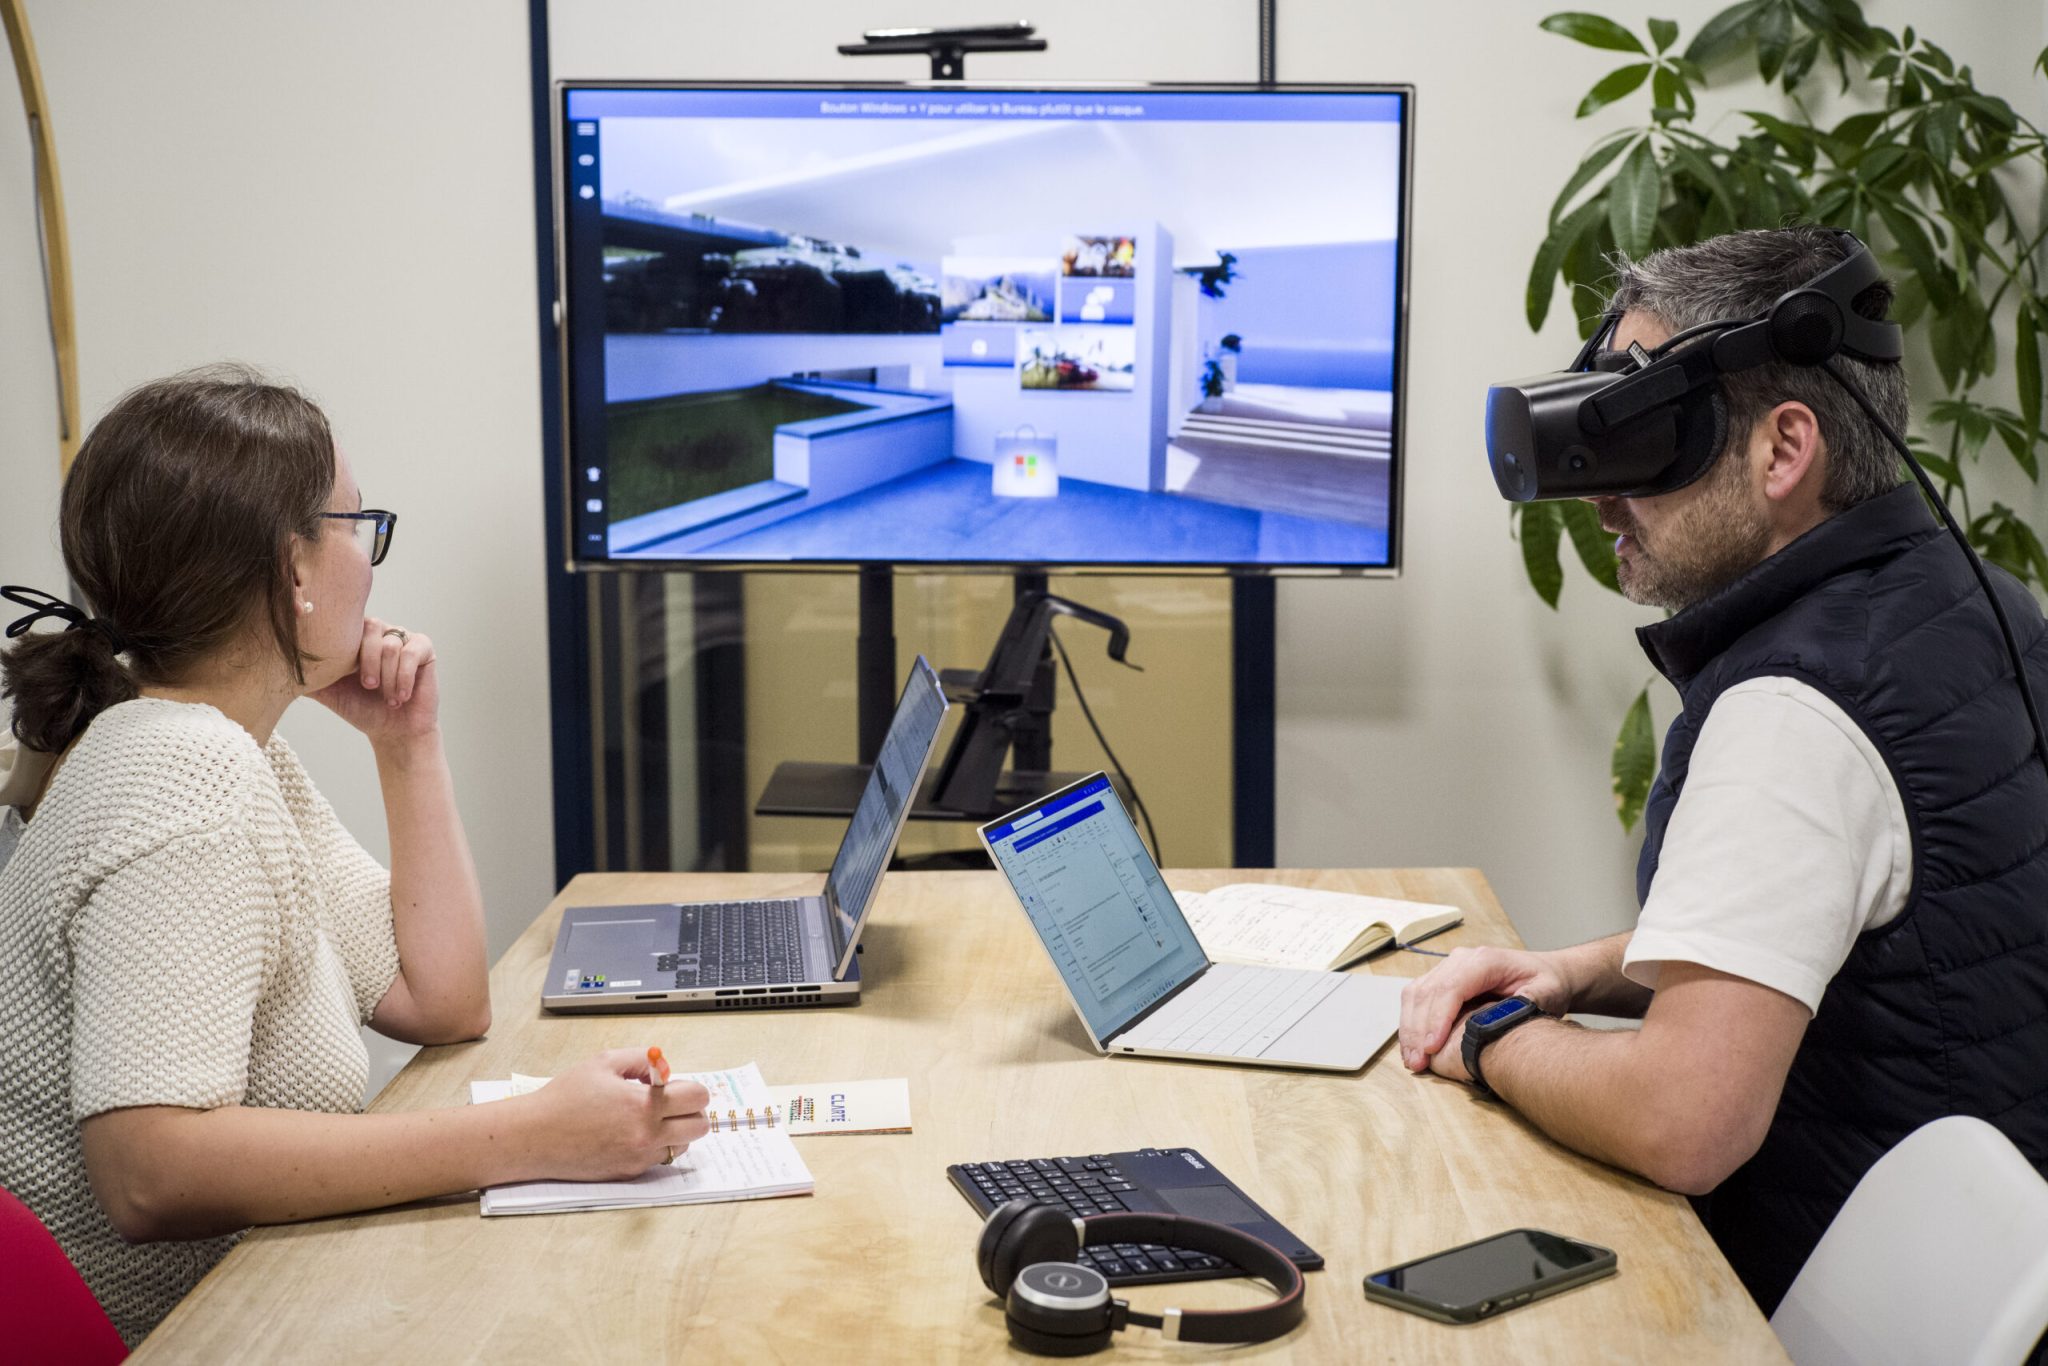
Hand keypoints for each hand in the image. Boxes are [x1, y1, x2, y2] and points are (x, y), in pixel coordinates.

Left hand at [311, 617, 439, 743]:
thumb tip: (275, 666)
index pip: (347, 623)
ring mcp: (403, 637)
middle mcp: (379, 631)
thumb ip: (308, 676)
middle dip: (368, 662)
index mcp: (355, 636)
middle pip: (371, 626)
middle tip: (368, 686)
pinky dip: (403, 678)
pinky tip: (401, 696)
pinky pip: (411, 653)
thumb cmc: (363, 710)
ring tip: (387, 697)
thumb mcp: (329, 691)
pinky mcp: (424, 647)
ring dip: (387, 676)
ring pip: (390, 644)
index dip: (347, 649)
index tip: (347, 676)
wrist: (394, 731)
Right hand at [523, 1049, 711, 1181]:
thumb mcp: (605, 1062)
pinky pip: (659, 1159)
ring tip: (649, 1118)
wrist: (534, 1136)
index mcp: (644, 1105)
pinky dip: (655, 1146)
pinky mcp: (629, 1172)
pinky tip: (632, 1133)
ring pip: (682, 1145)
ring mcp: (639, 1157)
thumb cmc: (564, 1098)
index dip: (690, 1087)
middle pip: (700, 1126)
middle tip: (670, 1102)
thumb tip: (664, 1068)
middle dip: (690, 1110)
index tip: (676, 1085)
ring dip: (675, 1130)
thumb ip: (643, 1059)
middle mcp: (646, 1135)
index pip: (698, 1097)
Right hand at [1398, 945, 1571, 1074]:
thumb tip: (1509, 1016)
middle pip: (1427, 992)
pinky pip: (1417, 998)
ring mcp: (1448, 967)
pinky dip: (1411, 1023)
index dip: (1438, 1018)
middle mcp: (1460, 959)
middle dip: (1418, 1029)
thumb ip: (1532, 1001)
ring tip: (1412, 1060)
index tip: (1432, 1047)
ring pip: (1415, 994)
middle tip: (1418, 1063)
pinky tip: (1413, 1047)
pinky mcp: (1442, 979)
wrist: (1546, 972)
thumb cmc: (1547, 982)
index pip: (1451, 988)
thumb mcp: (1548, 992)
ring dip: (1409, 1029)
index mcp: (1485, 960)